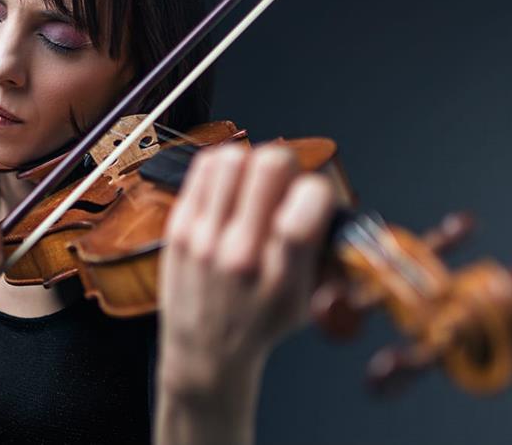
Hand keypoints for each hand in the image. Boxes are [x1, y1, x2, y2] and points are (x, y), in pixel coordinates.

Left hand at [156, 143, 333, 443]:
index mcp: (282, 278)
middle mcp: (240, 254)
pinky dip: (223, 165)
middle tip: (284, 183)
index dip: (318, 189)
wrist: (205, 353)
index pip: (306, 207)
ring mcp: (204, 238)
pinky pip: (204, 167)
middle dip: (287, 164)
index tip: (315, 198)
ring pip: (232, 157)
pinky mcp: (178, 227)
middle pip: (268, 166)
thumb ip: (327, 251)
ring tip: (253, 184)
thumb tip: (333, 201)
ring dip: (251, 161)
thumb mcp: (308, 302)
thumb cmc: (260, 323)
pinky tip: (230, 186)